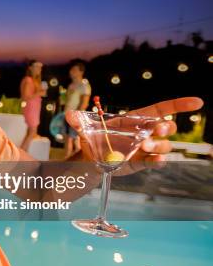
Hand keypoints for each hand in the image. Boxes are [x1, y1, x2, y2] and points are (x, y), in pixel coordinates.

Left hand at [67, 97, 202, 164]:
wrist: (90, 160)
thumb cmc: (92, 139)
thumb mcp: (85, 128)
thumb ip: (78, 121)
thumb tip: (68, 115)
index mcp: (136, 119)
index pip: (163, 109)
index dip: (180, 105)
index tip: (197, 102)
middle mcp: (145, 133)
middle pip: (167, 126)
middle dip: (166, 126)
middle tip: (156, 129)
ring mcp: (145, 149)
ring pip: (163, 146)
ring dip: (158, 146)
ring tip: (142, 147)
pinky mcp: (141, 163)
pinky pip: (156, 162)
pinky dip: (158, 162)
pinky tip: (155, 161)